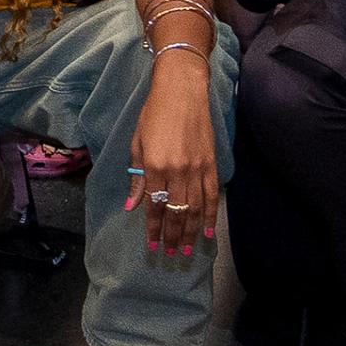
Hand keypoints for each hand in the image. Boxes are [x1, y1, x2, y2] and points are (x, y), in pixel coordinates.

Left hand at [128, 53, 221, 257]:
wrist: (182, 91)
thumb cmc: (154, 114)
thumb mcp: (137, 143)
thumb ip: (137, 176)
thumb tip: (132, 206)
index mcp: (155, 165)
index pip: (154, 205)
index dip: (152, 227)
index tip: (152, 245)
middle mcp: (177, 171)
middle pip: (176, 212)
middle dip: (172, 235)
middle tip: (170, 253)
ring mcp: (197, 169)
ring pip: (195, 209)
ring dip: (191, 232)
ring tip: (186, 250)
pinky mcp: (212, 164)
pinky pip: (212, 196)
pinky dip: (211, 216)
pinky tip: (209, 232)